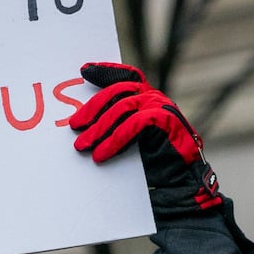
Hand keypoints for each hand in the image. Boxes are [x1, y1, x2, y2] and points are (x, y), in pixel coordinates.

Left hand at [68, 62, 223, 216]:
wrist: (179, 183)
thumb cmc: (152, 163)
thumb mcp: (130, 138)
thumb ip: (116, 124)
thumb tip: (82, 122)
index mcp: (148, 98)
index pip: (126, 77)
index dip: (106, 71)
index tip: (85, 70)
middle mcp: (156, 98)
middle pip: (118, 91)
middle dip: (93, 108)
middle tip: (74, 125)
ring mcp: (162, 107)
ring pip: (122, 108)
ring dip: (98, 128)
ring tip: (82, 146)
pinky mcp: (166, 120)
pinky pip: (133, 124)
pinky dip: (114, 140)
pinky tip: (100, 154)